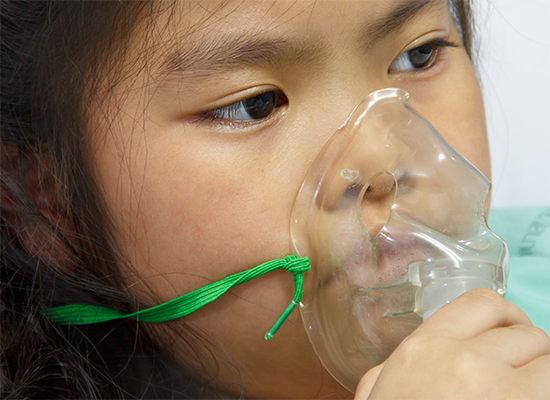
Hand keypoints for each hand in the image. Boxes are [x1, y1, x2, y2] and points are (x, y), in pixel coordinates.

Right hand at [354, 288, 549, 399]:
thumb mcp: (376, 398)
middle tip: (524, 377)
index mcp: (424, 350)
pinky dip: (547, 392)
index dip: (505, 317)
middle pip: (526, 334)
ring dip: (545, 376)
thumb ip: (388, 371)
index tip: (511, 335)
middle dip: (530, 355)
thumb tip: (410, 356)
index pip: (482, 303)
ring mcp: (503, 391)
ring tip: (530, 392)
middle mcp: (465, 361)